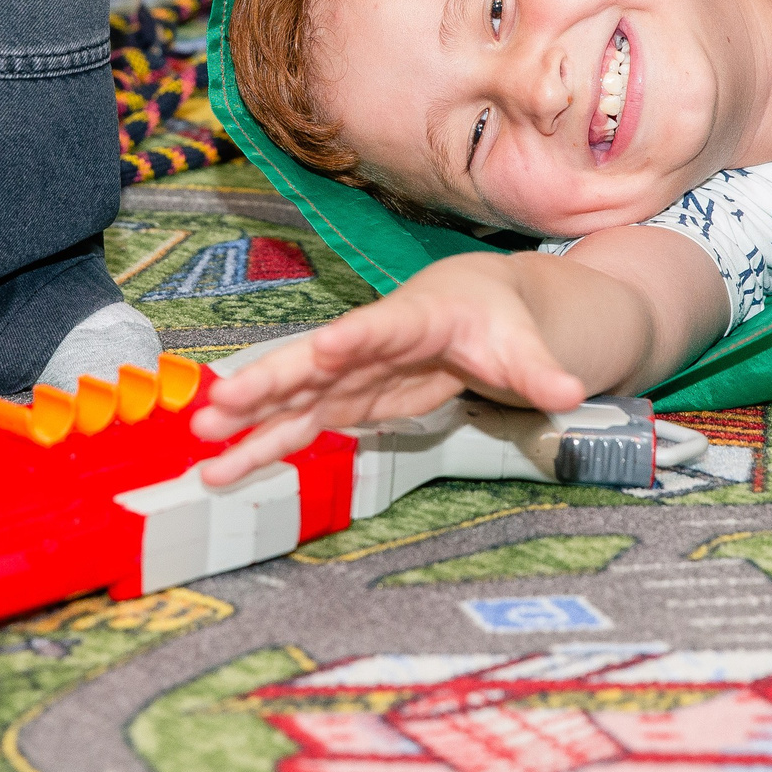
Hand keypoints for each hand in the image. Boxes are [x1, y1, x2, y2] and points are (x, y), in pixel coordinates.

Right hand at [191, 254, 587, 486]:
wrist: (478, 304)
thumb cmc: (498, 319)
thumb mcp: (526, 345)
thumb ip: (540, 371)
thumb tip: (570, 389)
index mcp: (417, 320)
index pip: (382, 328)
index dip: (352, 339)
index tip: (322, 351)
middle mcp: (370, 343)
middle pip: (314, 362)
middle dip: (269, 381)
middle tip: (221, 401)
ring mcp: (351, 373)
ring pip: (293, 396)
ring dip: (248, 420)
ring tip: (200, 443)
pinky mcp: (344, 398)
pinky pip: (296, 424)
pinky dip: (261, 444)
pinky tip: (222, 467)